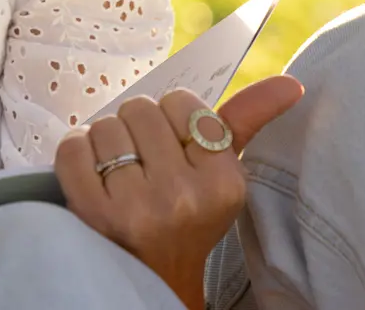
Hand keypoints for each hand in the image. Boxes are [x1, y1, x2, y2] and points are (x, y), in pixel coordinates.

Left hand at [54, 77, 304, 309]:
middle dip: (136, 127)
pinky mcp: (93, 214)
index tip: (174, 146)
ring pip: (106, 127)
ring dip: (105, 142)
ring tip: (118, 171)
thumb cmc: (187, 214)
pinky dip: (77, 153)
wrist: (154, 281)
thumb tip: (291, 83)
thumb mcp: (222, 173)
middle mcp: (184, 196)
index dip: (171, 118)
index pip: (183, 103)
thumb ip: (247, 120)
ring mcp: (137, 207)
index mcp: (224, 182)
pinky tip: (92, 175)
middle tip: (143, 161)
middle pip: (140, 110)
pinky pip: (73, 148)